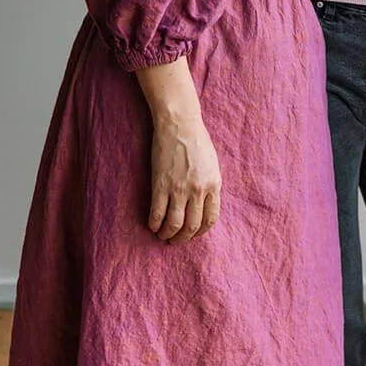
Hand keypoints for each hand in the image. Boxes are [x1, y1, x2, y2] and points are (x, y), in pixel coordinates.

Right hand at [148, 112, 221, 242]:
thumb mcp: (212, 164)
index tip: (193, 234)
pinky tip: (152, 225)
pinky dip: (154, 224)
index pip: (210, 219)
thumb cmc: (197, 140)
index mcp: (214, 184)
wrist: (179, 124)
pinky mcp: (161, 185)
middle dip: (183, 238)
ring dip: (167, 234)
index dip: (200, 231)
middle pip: (192, 226)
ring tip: (163, 235)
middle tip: (175, 240)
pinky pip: (157, 213)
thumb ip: (209, 184)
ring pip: (174, 224)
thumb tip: (204, 204)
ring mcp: (179, 189)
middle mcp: (198, 190)